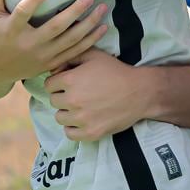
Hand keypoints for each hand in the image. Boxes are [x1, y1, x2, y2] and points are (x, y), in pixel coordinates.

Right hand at [0, 0, 108, 82]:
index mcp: (12, 30)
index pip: (23, 14)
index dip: (35, 0)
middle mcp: (29, 44)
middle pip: (55, 27)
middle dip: (74, 12)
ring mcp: (43, 55)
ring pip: (70, 40)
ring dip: (89, 24)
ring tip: (103, 8)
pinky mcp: (52, 62)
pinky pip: (76, 51)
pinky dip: (91, 40)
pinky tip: (103, 27)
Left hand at [45, 49, 166, 140]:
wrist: (139, 92)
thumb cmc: (117, 71)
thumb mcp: (95, 55)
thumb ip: (72, 56)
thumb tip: (55, 67)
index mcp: (71, 80)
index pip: (49, 84)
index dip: (58, 82)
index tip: (68, 82)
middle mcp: (72, 100)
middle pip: (53, 101)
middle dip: (63, 96)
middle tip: (78, 94)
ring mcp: (81, 119)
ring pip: (60, 117)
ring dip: (67, 112)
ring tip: (81, 107)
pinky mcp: (90, 133)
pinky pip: (69, 133)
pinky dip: (73, 127)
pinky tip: (83, 119)